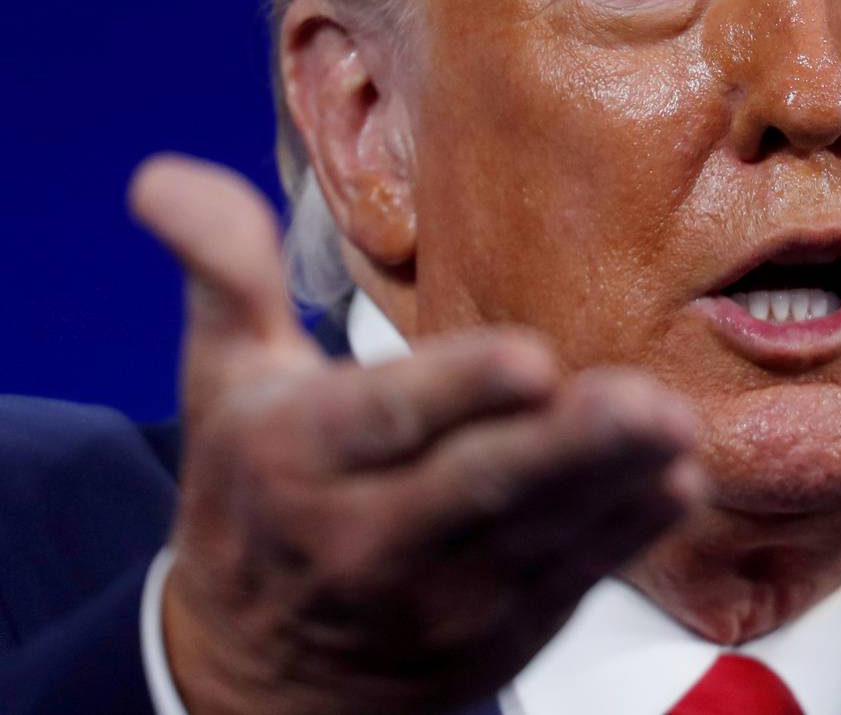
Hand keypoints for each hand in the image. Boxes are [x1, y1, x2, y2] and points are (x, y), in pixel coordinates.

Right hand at [129, 154, 704, 714]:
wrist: (260, 678)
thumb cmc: (253, 503)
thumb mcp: (222, 382)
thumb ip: (223, 273)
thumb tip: (163, 176)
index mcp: (299, 460)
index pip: (385, 421)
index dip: (458, 391)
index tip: (529, 357)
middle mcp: (372, 537)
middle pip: (481, 488)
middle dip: (568, 447)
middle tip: (643, 402)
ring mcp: (445, 596)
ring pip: (542, 535)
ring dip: (616, 484)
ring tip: (675, 432)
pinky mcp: (502, 630)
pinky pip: (573, 580)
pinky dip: (627, 534)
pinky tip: (677, 484)